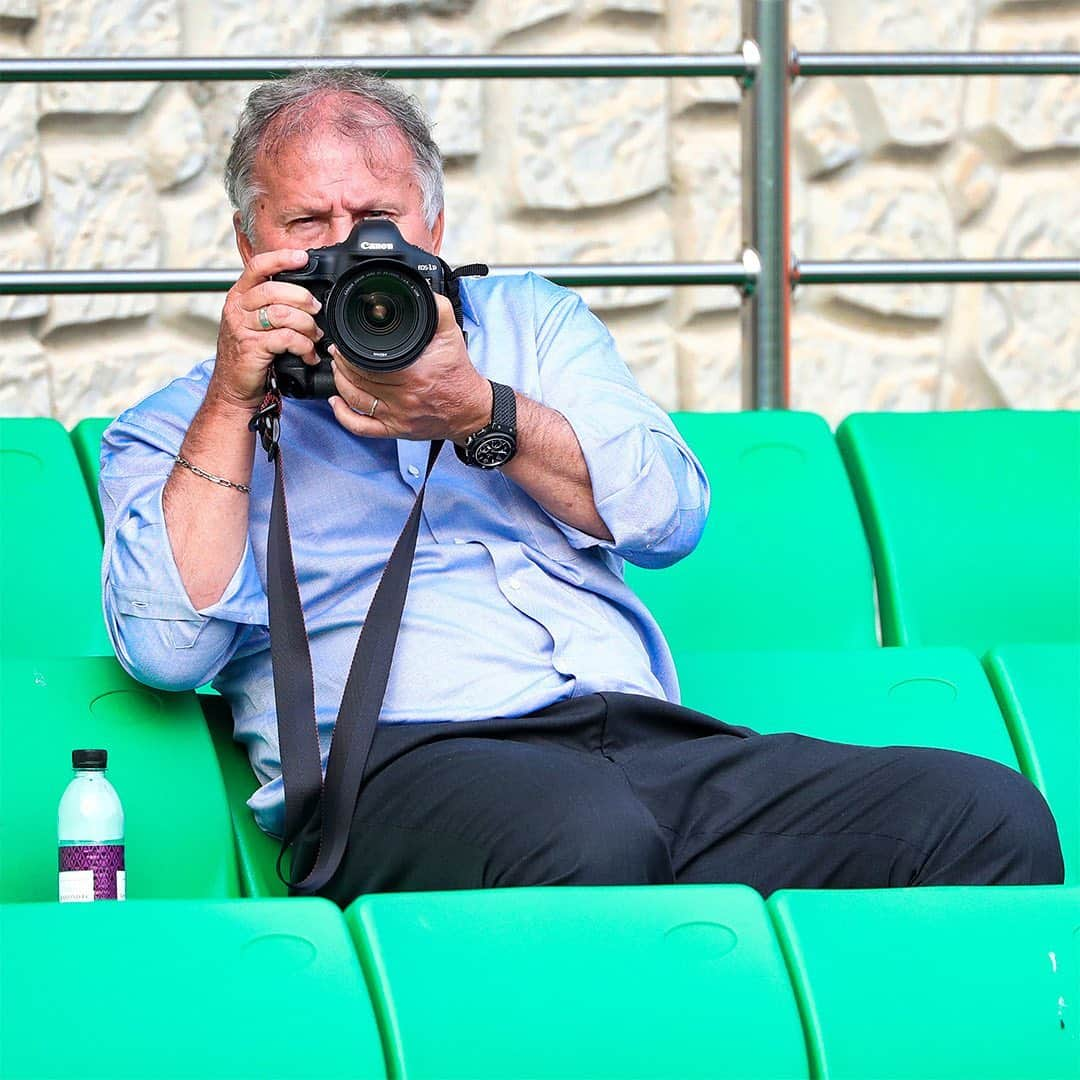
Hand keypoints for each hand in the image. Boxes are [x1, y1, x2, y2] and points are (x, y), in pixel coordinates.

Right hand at [209, 248, 323, 409]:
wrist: (233, 388)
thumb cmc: (248, 355)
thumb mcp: (255, 323)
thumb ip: (272, 305)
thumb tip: (306, 295)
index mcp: (239, 296)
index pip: (257, 266)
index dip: (281, 259)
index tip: (302, 257)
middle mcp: (237, 308)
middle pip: (274, 289)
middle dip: (302, 298)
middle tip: (316, 310)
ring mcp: (242, 328)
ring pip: (282, 313)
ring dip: (306, 324)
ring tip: (314, 336)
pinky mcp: (252, 348)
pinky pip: (285, 338)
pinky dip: (303, 346)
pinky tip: (308, 354)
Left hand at [328, 293, 491, 442]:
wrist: (471, 410)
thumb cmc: (458, 375)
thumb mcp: (451, 336)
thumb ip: (438, 310)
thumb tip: (421, 291)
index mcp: (413, 373)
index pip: (368, 362)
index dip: (349, 351)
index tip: (344, 342)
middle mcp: (404, 397)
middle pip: (358, 379)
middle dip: (342, 363)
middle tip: (338, 352)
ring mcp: (398, 416)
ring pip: (355, 400)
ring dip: (340, 383)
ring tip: (338, 369)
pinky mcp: (396, 430)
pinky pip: (362, 427)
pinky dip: (344, 415)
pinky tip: (337, 403)